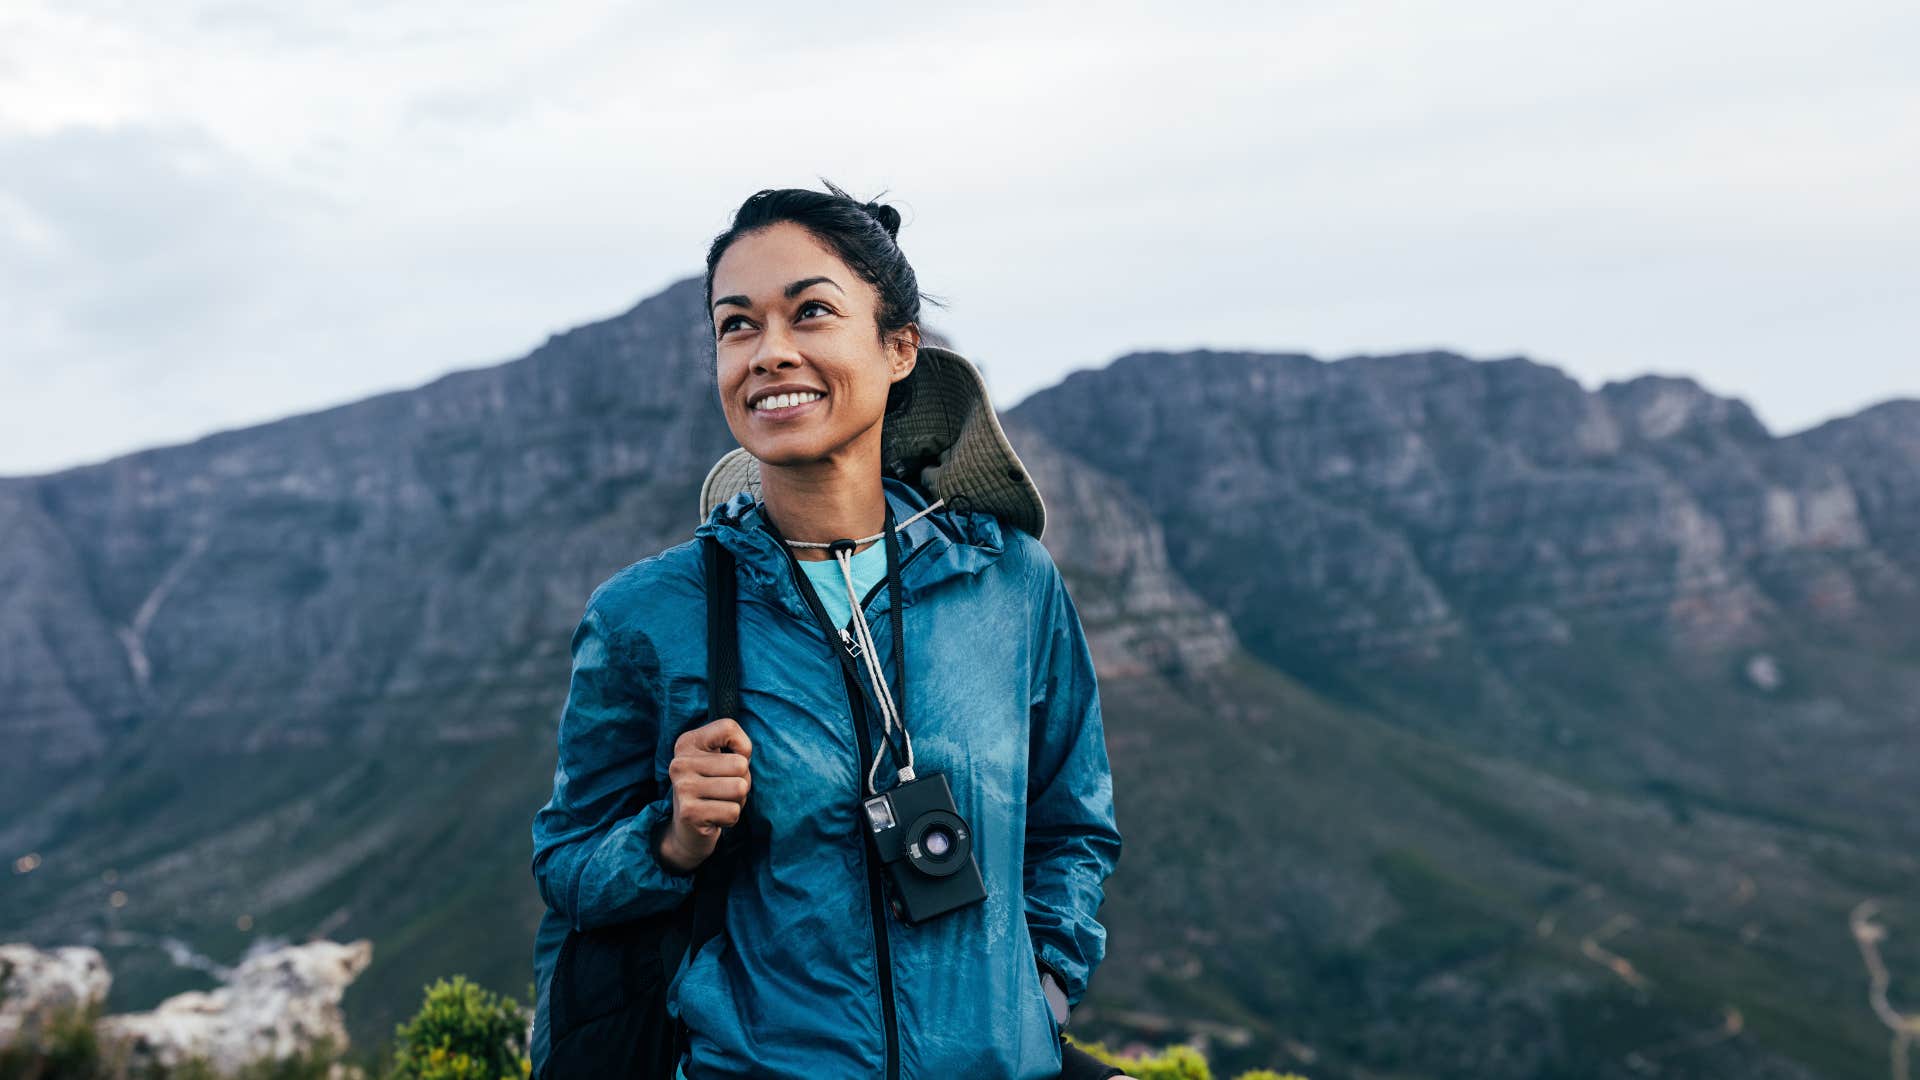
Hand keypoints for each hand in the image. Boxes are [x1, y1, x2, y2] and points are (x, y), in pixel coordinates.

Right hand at [657, 717, 752, 873]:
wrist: (687, 830)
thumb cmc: (712, 789)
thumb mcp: (720, 760)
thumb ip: (735, 748)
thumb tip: (744, 758)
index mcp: (687, 743)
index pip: (728, 727)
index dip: (743, 747)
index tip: (731, 762)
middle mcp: (680, 762)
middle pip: (740, 764)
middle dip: (742, 781)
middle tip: (724, 791)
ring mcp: (682, 787)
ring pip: (740, 788)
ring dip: (738, 801)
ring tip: (720, 803)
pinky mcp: (689, 812)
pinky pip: (733, 812)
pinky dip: (731, 818)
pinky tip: (715, 818)